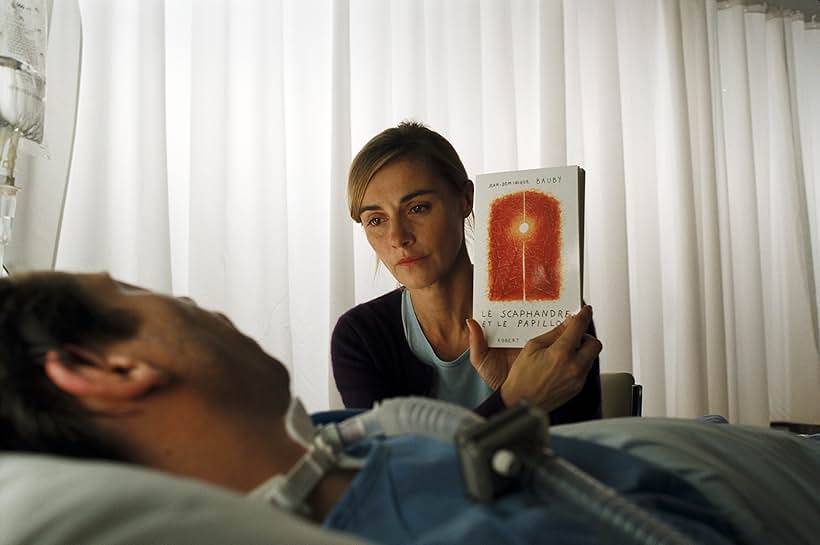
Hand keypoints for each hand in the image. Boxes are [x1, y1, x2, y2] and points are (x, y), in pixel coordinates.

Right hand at [472, 306, 602, 411]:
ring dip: (583, 350)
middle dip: (586, 336)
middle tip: (575, 334)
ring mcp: (577, 379)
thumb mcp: (532, 347)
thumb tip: (567, 323)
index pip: (579, 327)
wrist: (520, 402)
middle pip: (594, 343)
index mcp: (560, 353)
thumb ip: (553, 334)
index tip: (586, 311)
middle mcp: (573, 366)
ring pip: (591, 357)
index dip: (584, 315)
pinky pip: (585, 369)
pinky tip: (564, 363)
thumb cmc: (521, 377)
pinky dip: (579, 362)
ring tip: (567, 350)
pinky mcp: (577, 388)